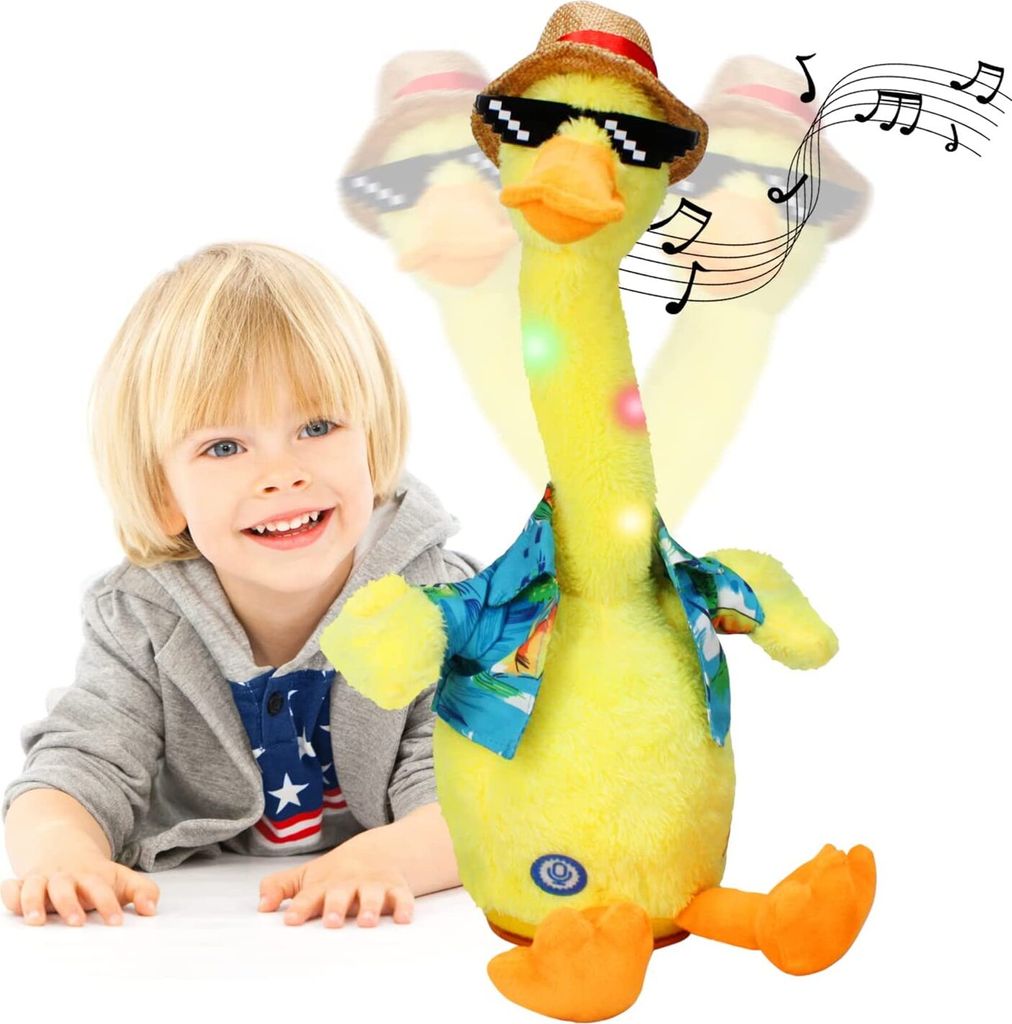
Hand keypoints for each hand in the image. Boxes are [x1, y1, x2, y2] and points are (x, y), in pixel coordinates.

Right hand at [1, 851, 158, 925]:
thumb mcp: (122, 878)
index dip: (108, 905)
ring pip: (34, 886)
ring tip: (37, 921)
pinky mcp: (22, 884)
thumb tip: (151, 910)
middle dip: (69, 904)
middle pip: (65, 887)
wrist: (63, 847)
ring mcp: (42, 880)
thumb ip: (142, 891)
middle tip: (77, 922)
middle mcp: (65, 878)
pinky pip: (11, 888)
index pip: (100, 889)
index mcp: (91, 876)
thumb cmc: (95, 874)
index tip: (116, 923)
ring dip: (34, 902)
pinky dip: (10, 896)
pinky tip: (15, 908)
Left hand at [258, 846, 413, 927]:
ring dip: (370, 907)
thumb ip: (280, 888)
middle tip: (331, 922)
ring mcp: (373, 884)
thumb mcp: (307, 876)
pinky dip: (405, 907)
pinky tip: (404, 919)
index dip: (300, 907)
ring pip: (372, 895)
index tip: (291, 920)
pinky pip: (403, 897)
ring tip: (366, 922)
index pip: (308, 895)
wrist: (378, 850)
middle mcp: (348, 882)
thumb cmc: (336, 872)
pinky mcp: (396, 888)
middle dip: (336, 906)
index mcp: (324, 883)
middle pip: (341, 893)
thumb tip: (260, 906)